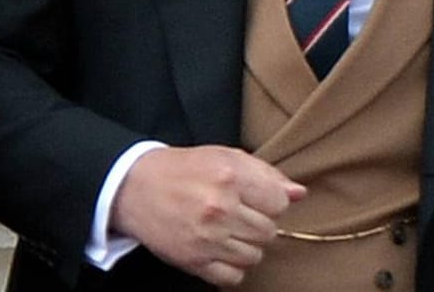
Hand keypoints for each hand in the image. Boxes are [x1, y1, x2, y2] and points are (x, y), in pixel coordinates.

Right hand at [110, 145, 305, 286]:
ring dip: (246, 245)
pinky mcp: (193, 260)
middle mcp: (219, 207)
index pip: (279, 203)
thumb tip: (298, 193)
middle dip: (258, 224)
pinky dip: (231, 266)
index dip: (270, 201)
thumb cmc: (184, 169)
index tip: (256, 199)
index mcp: (230, 175)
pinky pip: (234, 276)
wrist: (134, 187)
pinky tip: (220, 249)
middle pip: (268, 232)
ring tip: (227, 230)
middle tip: (238, 214)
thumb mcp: (224, 157)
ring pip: (254, 256)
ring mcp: (206, 237)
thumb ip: (265, 173)